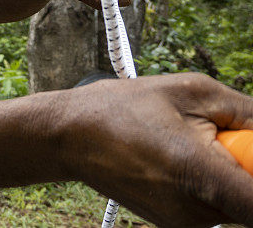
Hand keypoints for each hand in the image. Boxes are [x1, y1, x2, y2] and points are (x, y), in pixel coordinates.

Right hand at [60, 73, 252, 226]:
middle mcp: (197, 212)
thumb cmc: (125, 108)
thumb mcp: (192, 90)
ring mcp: (186, 225)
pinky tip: (180, 159)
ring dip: (233, 175)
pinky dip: (214, 184)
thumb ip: (248, 113)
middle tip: (219, 134)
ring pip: (238, 203)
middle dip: (248, 162)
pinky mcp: (178, 227)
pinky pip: (217, 207)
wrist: (71, 136)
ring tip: (192, 143)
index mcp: (201, 175)